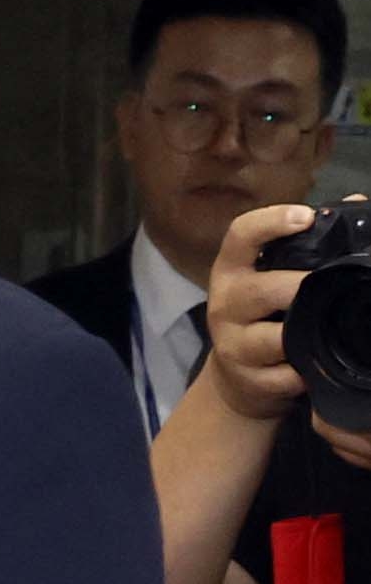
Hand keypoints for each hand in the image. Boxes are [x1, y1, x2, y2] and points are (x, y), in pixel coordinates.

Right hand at [203, 198, 370, 471]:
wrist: (237, 376)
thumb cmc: (266, 314)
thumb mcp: (277, 276)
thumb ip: (313, 244)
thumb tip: (359, 204)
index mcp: (233, 270)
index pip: (240, 236)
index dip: (270, 222)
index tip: (306, 217)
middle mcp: (225, 303)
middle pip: (263, 290)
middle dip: (302, 288)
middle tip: (333, 284)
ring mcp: (232, 343)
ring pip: (274, 338)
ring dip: (305, 334)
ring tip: (327, 328)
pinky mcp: (246, 378)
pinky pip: (284, 375)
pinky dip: (305, 371)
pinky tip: (314, 365)